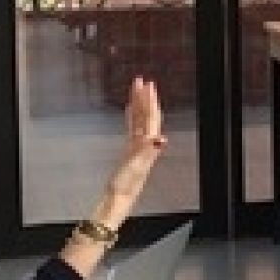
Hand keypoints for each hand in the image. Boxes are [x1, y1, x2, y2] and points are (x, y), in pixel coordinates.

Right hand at [107, 77, 165, 199]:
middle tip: (142, 80)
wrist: (117, 199)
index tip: (148, 85)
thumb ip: (148, 151)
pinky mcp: (129, 150)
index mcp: (147, 145)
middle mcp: (144, 144)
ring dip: (138, 104)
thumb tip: (162, 138)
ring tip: (136, 89)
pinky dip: (131, 116)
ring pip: (139, 120)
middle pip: (146, 116)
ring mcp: (137, 146)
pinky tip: (129, 109)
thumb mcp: (136, 167)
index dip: (149, 102)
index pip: (150, 118)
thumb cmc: (125, 185)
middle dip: (144, 98)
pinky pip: (131, 128)